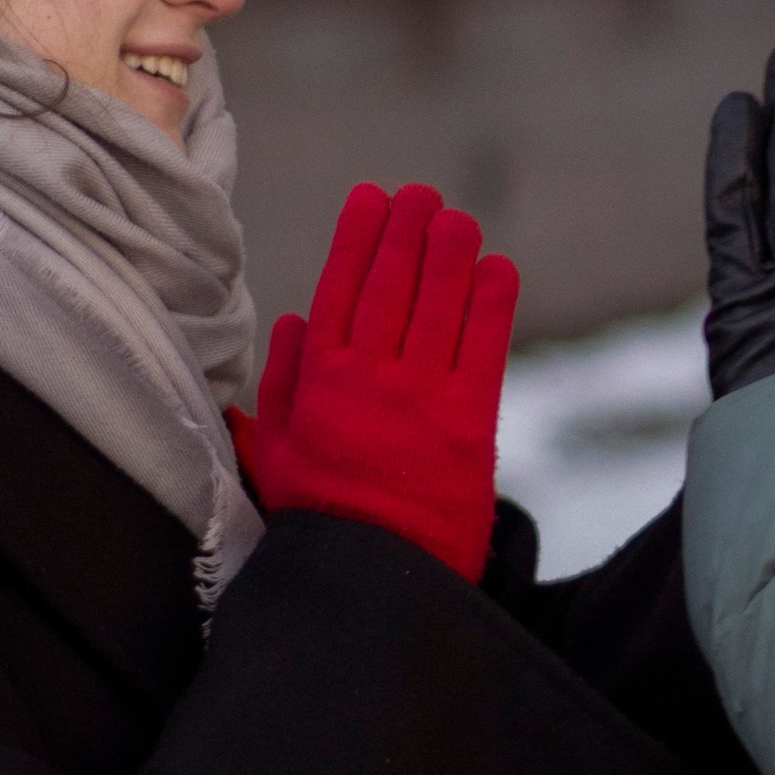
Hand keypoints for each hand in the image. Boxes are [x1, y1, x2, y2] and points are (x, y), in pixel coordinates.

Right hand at [235, 181, 518, 581]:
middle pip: (392, 285)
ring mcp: (424, 397)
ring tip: (457, 217)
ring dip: (450, 253)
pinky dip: (491, 303)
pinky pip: (484, 347)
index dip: (358, 239)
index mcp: (322, 381)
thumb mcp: (277, 455)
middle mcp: (373, 378)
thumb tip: (292, 320)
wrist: (378, 580)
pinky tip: (496, 268)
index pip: (340, 289)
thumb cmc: (322, 518)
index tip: (369, 198)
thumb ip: (281, 385)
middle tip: (420, 195)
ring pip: (439, 304)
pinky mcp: (472, 423)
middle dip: (407, 232)